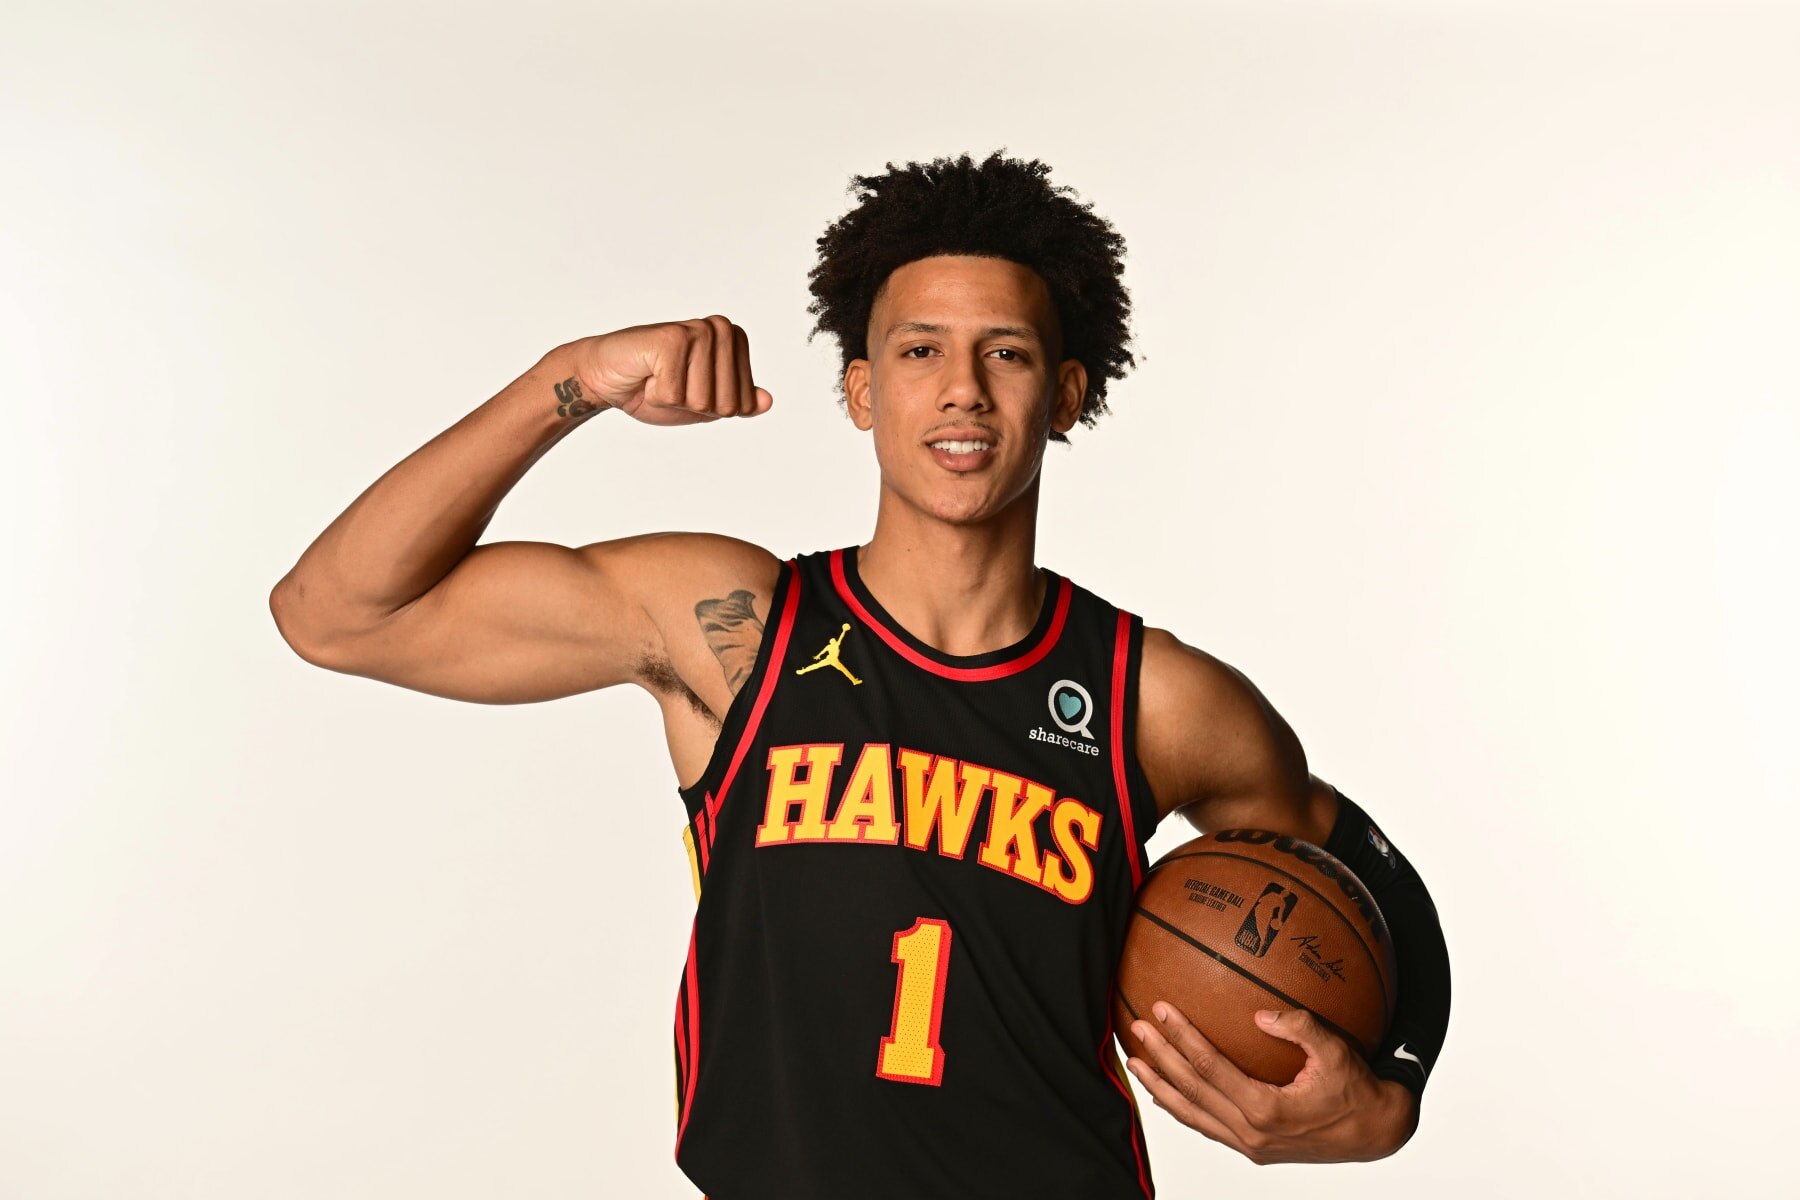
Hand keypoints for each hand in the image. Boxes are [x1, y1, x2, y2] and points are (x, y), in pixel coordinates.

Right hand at [569, 316, 773, 425]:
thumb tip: (767, 401)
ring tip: (658, 377)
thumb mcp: (703, 403)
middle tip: (670, 384)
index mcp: (735, 341)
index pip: (743, 404)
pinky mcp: (672, 338)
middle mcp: (721, 329)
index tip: (687, 389)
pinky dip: (655, 396)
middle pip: (726, 405)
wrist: (606, 378)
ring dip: (673, 400)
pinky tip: (647, 375)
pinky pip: (675, 395)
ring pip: (702, 401)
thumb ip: (736, 401)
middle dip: (693, 406)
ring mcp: (698, 331)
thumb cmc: (653, 388)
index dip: (710, 409)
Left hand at [1125, 1002, 1415, 1164]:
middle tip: (1134, 1028)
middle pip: (1191, 1091)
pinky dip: (1183, 1108)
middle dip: (1159, 1058)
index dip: (1181, 1037)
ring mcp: (1250, 1145)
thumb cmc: (1358, 1088)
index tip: (1161, 1009)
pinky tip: (1166, 1092)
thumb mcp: (1337, 1051)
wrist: (1376, 1133)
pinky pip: (1207, 1126)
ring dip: (1161, 1087)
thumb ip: (1300, 1027)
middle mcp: (1252, 1132)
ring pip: (1192, 1115)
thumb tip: (1260, 1013)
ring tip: (1135, 1062)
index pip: (1209, 1067)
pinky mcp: (1254, 1148)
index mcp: (1267, 1108)